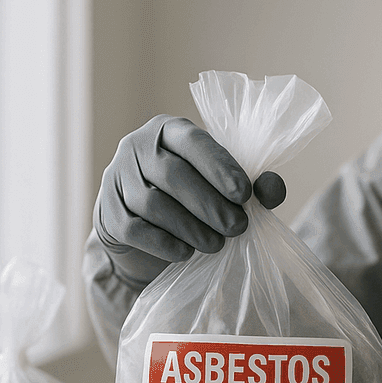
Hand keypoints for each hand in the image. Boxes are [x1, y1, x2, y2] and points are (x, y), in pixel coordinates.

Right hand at [93, 114, 287, 288]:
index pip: (193, 142)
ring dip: (190, 227)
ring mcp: (116, 178)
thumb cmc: (192, 199)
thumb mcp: (223, 187)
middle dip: (210, 205)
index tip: (244, 194)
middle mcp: (137, 147)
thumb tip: (274, 189)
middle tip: (237, 227)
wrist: (145, 227)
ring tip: (216, 244)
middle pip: (172, 174)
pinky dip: (164, 243)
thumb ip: (253, 186)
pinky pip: (135, 229)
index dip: (219, 167)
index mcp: (169, 130)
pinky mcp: (107, 212)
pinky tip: (186, 252)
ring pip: (153, 203)